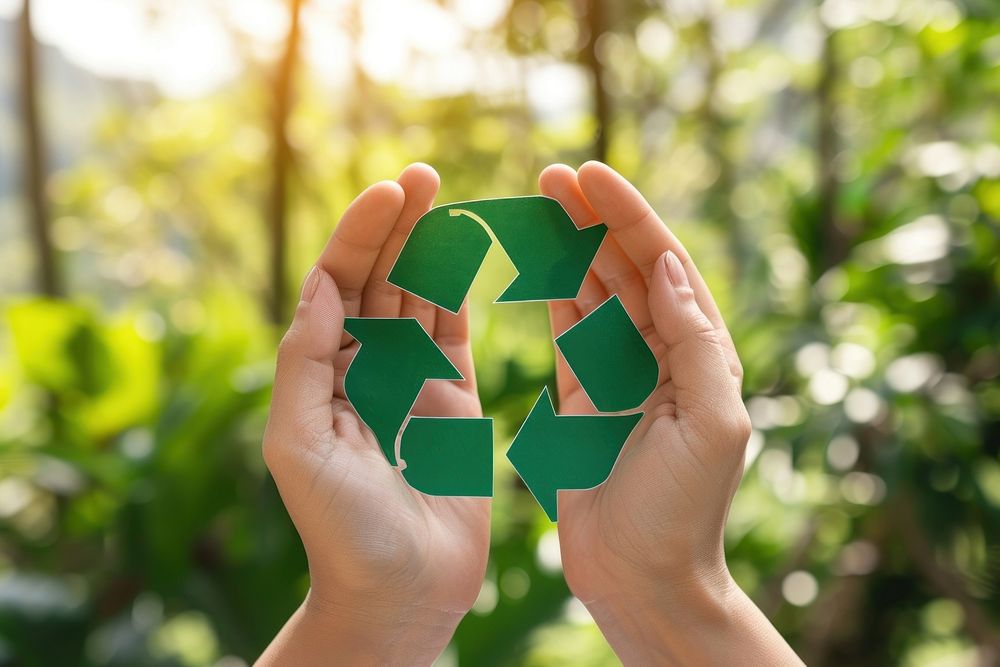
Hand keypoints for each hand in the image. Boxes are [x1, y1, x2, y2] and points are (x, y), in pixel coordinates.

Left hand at [258, 164, 488, 665]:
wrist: (399, 591)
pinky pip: (456, 333)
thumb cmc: (341, 528)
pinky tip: (468, 253)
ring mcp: (410, 382)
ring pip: (417, 297)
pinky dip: (461, 291)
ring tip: (444, 199)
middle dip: (396, 227)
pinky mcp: (454, 401)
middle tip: (423, 176)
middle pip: (378, 279)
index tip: (391, 193)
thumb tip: (322, 285)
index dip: (360, 236)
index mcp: (321, 373)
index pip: (338, 285)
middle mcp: (362, 369)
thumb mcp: (301, 444)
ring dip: (428, 247)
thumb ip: (304, 363)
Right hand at [540, 162, 800, 664]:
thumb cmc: (684, 511)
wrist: (644, 578)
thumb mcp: (711, 424)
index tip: (591, 176)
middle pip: (628, 269)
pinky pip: (568, 334)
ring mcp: (622, 375)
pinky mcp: (584, 398)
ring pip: (595, 293)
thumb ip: (695, 344)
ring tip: (540, 203)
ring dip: (571, 247)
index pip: (666, 267)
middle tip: (553, 176)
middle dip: (594, 219)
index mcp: (704, 355)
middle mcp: (665, 356)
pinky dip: (554, 295)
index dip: (630, 217)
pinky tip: (538, 262)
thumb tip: (671, 271)